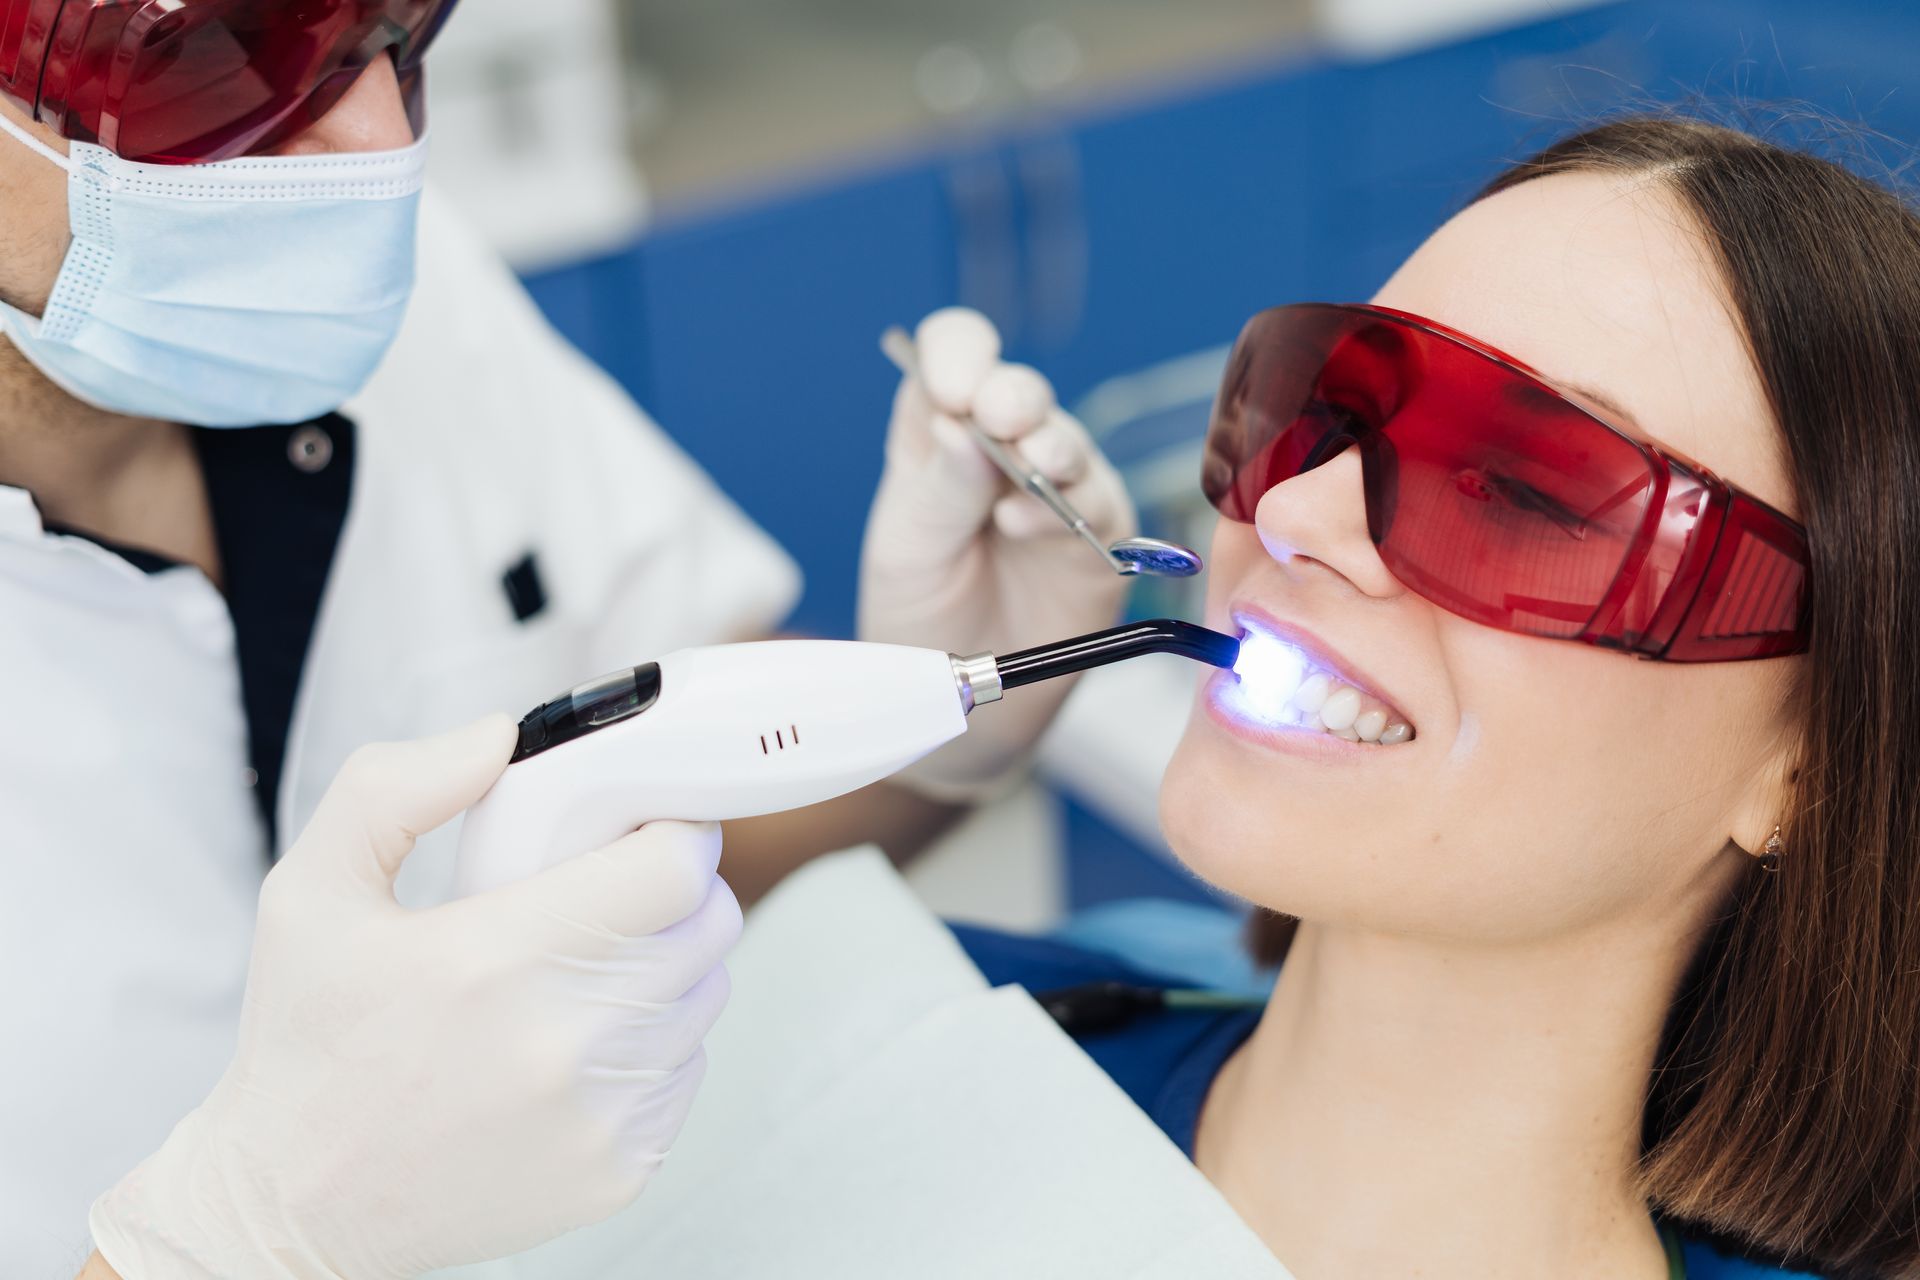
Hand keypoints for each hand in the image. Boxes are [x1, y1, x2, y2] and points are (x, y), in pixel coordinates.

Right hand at [89, 717, 738, 1279]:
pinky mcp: (620, 1170)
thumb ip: (396, 788)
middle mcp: (561, 1042)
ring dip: (667, 969)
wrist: (292, 1208)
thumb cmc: (307, 1044)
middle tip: (615, 892)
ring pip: (706, 997)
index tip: (645, 829)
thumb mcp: (311, 892)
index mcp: (493, 959)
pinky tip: (579, 1043)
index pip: (675, 870)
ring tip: (586, 970)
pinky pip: (687, 1072)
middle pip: (709, 926)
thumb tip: (499, 739)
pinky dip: (654, 1047)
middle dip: (676, 892)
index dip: (673, 832)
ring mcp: (599, 1115)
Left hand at [860, 308, 1136, 798]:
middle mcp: (1001, 450)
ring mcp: (1054, 489)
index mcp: (939, 435)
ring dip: (1049, 446)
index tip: (955, 387)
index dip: (960, 355)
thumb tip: (959, 423)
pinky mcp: (1098, 536)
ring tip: (1030, 468)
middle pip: (1017, 390)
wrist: (964, 707)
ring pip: (1065, 440)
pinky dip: (1067, 506)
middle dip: (1012, 397)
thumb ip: (936, 490)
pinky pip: (1096, 502)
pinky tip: (1031, 523)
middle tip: (1000, 418)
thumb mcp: (907, 552)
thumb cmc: (921, 618)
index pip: (953, 356)